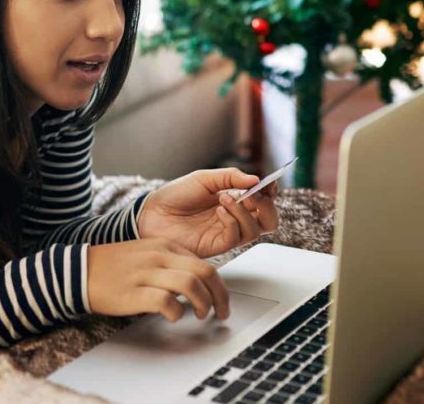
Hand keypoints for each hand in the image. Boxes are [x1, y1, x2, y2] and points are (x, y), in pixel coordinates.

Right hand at [87, 238, 229, 320]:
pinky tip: (173, 317)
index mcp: (164, 245)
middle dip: (220, 296)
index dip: (219, 286)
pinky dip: (176, 312)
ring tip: (199, 315)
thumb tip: (196, 283)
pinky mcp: (134, 292)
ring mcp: (146, 273)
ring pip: (190, 285)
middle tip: (221, 312)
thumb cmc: (113, 266)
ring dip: (202, 304)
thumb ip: (170, 262)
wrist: (78, 271)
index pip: (204, 263)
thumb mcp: (145, 254)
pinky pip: (165, 302)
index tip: (220, 300)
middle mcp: (158, 256)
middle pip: (204, 272)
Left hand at [137, 167, 279, 258]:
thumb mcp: (204, 178)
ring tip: (225, 198)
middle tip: (256, 196)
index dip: (270, 192)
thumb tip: (256, 179)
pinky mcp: (216, 245)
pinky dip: (233, 221)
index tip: (269, 182)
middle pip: (268, 220)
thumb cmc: (175, 195)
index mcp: (235, 200)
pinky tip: (219, 211)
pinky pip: (237, 237)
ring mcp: (226, 232)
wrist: (152, 212)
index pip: (263, 200)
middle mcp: (234, 217)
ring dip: (245, 212)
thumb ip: (230, 177)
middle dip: (267, 207)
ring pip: (256, 230)